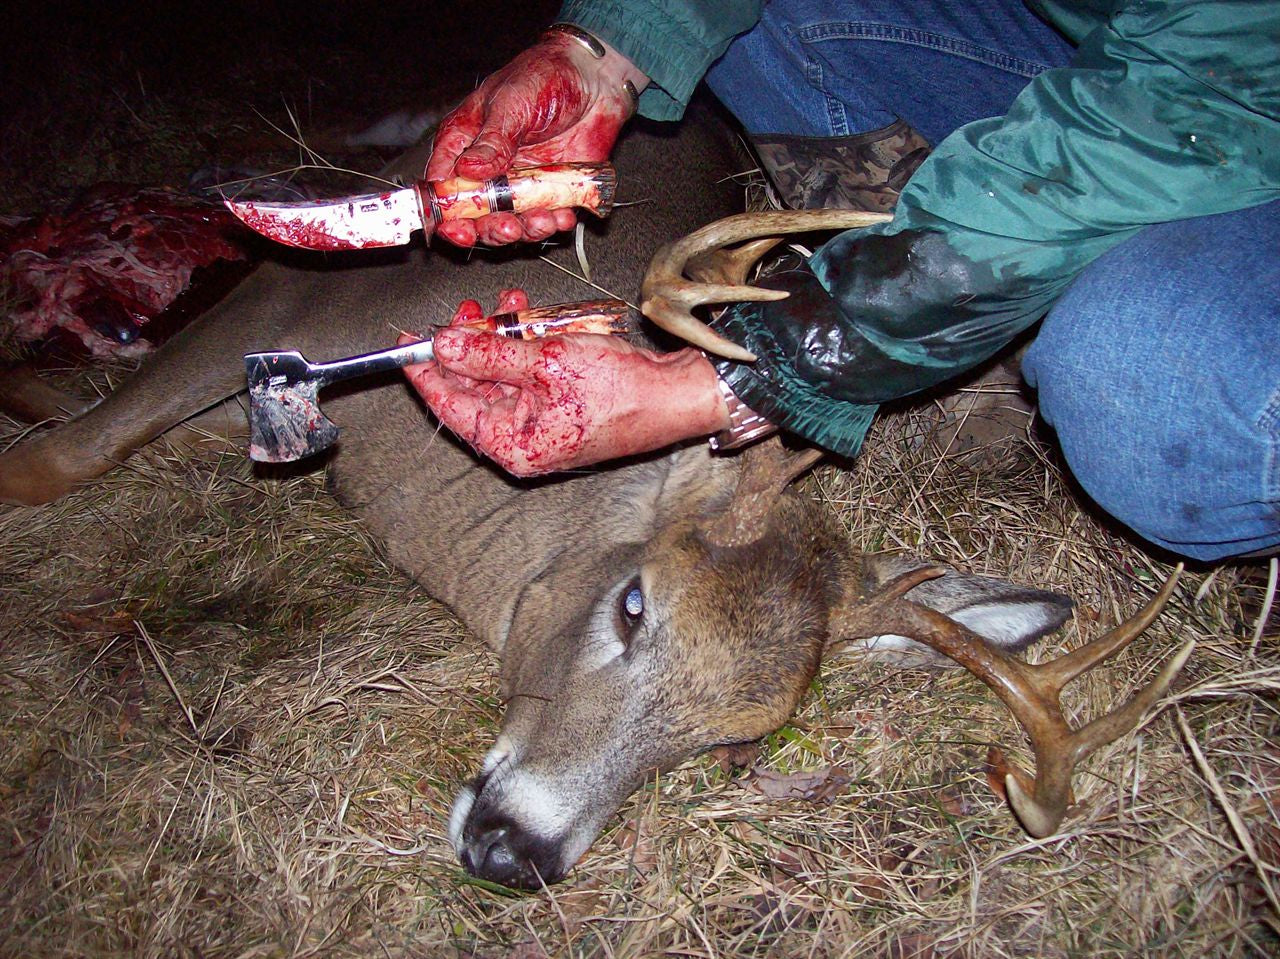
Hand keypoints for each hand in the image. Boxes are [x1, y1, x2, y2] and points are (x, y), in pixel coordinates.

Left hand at [401, 293, 728, 475]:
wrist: (674, 396)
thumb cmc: (619, 389)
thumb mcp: (545, 362)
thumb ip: (489, 354)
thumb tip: (443, 345)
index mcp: (512, 444)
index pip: (450, 407)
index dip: (425, 371)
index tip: (407, 342)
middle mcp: (521, 441)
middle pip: (472, 391)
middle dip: (467, 346)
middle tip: (463, 312)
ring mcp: (541, 426)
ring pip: (500, 378)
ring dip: (497, 339)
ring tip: (500, 304)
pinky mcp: (558, 409)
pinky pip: (526, 377)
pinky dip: (522, 347)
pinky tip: (524, 316)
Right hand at [427, 30, 646, 247]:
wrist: (594, 79)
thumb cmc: (544, 77)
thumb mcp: (511, 104)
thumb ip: (492, 141)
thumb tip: (468, 169)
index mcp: (467, 143)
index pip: (445, 185)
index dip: (446, 211)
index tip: (458, 227)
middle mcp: (491, 169)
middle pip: (477, 215)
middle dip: (490, 229)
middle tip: (506, 227)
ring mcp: (521, 184)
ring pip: (513, 223)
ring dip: (525, 231)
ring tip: (540, 221)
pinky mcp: (552, 192)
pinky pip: (549, 218)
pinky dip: (555, 223)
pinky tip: (562, 215)